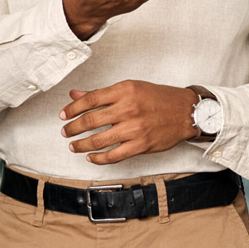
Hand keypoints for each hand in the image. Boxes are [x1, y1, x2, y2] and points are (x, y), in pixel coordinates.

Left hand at [61, 81, 197, 163]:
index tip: (63, 115)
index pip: (90, 99)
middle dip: (73, 128)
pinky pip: (114, 155)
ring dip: (81, 145)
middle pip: (90, 121)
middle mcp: (128, 109)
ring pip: (99, 140)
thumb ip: (102, 94)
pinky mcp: (141, 145)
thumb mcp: (131, 88)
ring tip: (74, 146)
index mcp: (124, 91)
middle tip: (65, 132)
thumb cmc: (158, 98)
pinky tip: (91, 157)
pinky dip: (98, 159)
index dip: (72, 108)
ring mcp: (134, 128)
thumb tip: (75, 94)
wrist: (185, 112)